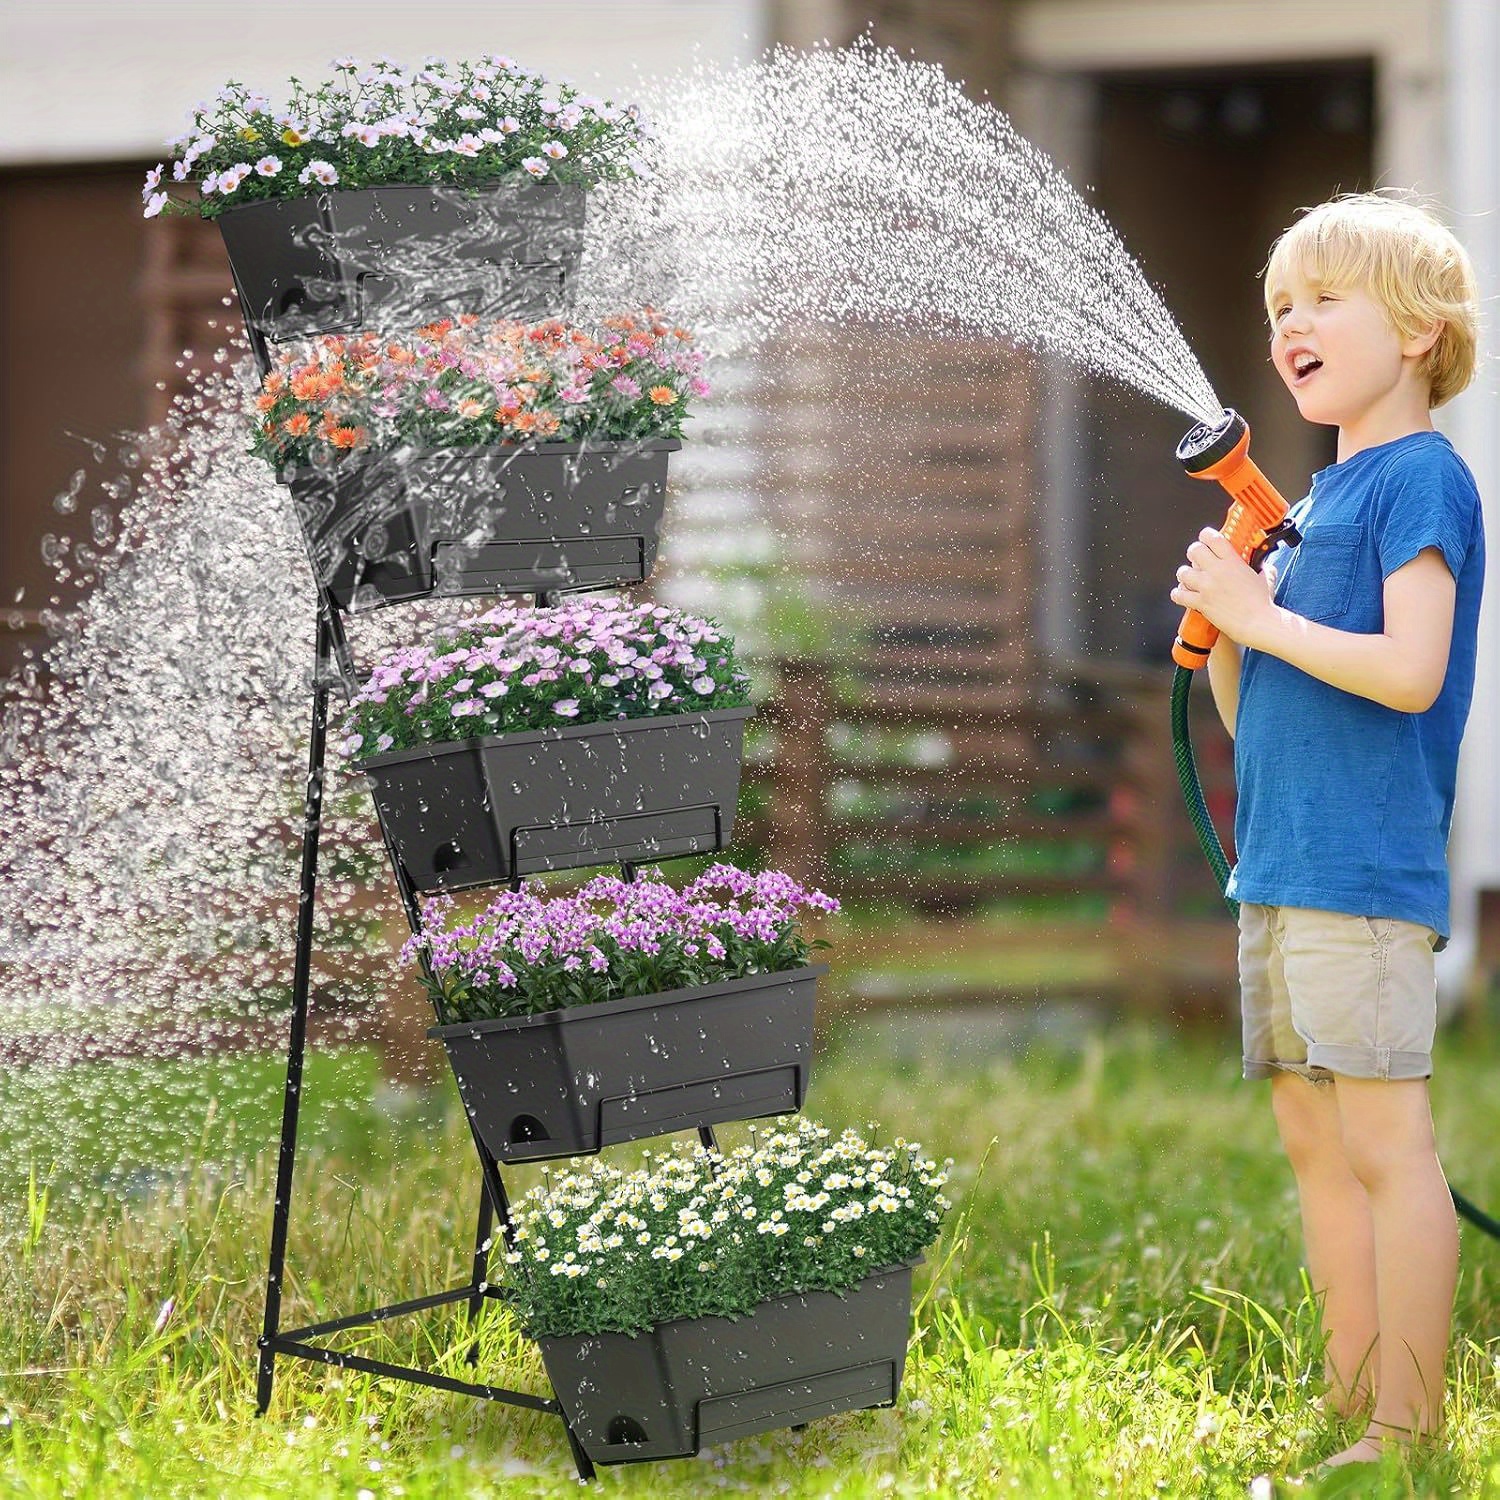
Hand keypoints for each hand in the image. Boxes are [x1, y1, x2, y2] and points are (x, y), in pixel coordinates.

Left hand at [1170, 527, 1278, 648]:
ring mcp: (1207, 586)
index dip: (1206, 536)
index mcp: (1233, 561)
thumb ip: (1262, 567)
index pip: (1213, 538)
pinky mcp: (1201, 603)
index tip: (1205, 539)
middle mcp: (1217, 571)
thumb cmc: (1263, 603)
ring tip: (1189, 578)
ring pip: (1183, 572)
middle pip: (1194, 550)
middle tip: (1196, 559)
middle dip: (1194, 553)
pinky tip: (1182, 594)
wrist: (1258, 622)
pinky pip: (1179, 594)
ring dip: (1185, 574)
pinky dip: (1178, 594)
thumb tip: (1264, 565)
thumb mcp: (1266, 577)